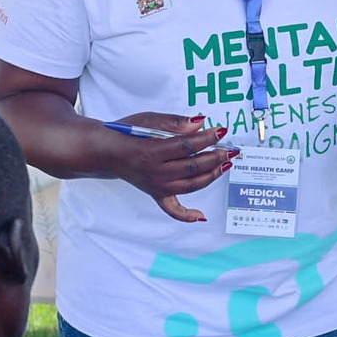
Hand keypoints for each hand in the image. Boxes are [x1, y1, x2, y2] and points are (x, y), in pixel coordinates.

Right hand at [106, 112, 236, 223]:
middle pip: (192, 167)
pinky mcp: (156, 194)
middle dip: (214, 158)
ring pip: (190, 185)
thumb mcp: (149, 120)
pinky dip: (186, 215)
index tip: (220, 131)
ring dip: (211, 176)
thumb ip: (174, 122)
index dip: (206, 138)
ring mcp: (156, 186)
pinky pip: (172, 209)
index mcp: (153, 151)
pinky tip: (202, 216)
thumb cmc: (128, 133)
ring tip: (225, 166)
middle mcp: (156, 172)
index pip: (187, 146)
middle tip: (229, 150)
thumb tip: (199, 124)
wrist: (107, 152)